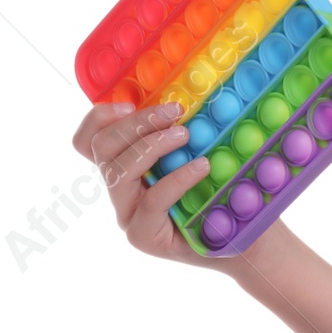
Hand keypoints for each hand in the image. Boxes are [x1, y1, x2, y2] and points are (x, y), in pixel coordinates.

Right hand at [71, 101, 214, 265]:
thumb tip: (182, 95)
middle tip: (176, 112)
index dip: (99, 117)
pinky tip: (201, 166)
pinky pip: (152, 200)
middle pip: (102, 149)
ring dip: (152, 145)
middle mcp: (119, 192)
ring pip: (118, 172)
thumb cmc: (220, 190)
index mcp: (123, 168)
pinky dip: (177, 178)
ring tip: (187, 135)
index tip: (131, 103)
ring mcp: (128, 216)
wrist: (243, 237)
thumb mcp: (197, 153)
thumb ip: (178, 131)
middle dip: (137, 123)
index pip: (88, 141)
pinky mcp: (143, 236)